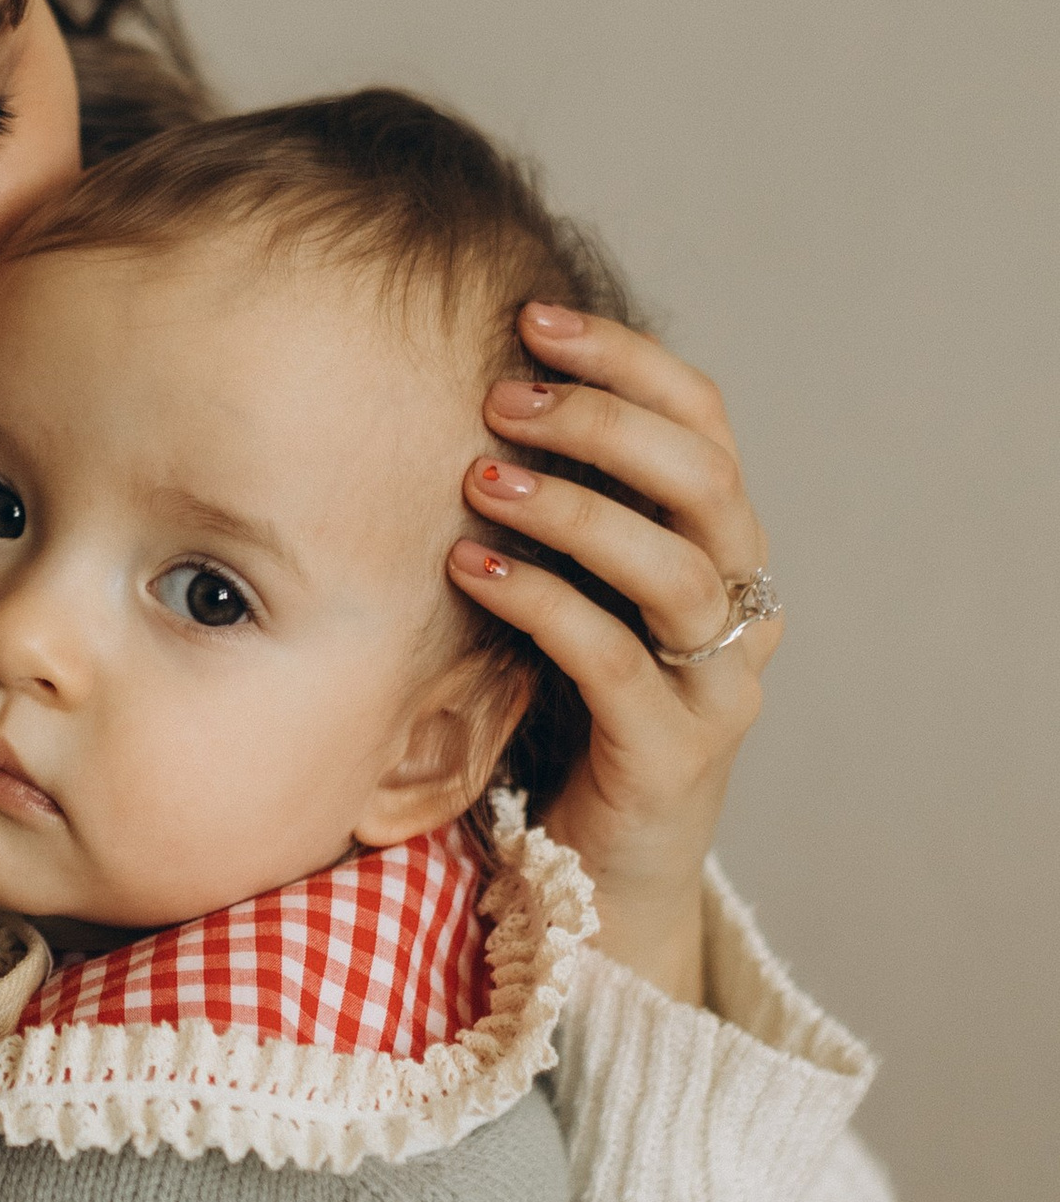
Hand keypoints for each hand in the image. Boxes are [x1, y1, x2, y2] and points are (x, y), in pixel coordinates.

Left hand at [452, 300, 780, 1003]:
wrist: (596, 880)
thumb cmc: (564, 718)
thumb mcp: (566, 595)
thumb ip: (554, 513)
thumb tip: (462, 392)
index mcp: (722, 550)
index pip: (706, 421)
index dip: (629, 362)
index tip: (536, 320)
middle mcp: (739, 607)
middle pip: (705, 478)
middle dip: (602, 421)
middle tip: (502, 398)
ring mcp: (717, 685)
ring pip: (671, 565)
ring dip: (570, 507)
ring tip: (480, 478)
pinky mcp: (673, 754)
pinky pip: (614, 658)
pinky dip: (541, 602)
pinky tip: (470, 569)